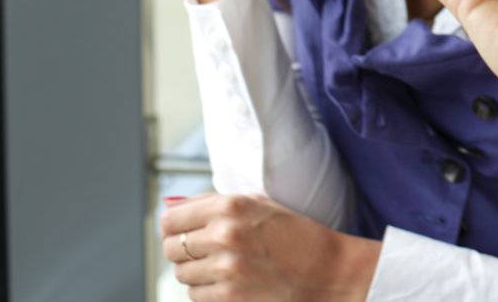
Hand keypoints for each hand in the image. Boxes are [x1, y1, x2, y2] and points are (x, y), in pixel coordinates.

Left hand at [160, 193, 376, 301]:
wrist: (327, 270)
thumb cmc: (294, 234)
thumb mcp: (258, 204)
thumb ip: (212, 204)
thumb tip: (170, 208)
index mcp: (231, 206)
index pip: (171, 219)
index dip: (173, 227)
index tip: (181, 232)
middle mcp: (225, 234)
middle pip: (171, 248)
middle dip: (183, 251)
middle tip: (205, 252)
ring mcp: (226, 268)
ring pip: (181, 274)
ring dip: (197, 273)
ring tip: (224, 267)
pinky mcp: (229, 296)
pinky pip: (196, 295)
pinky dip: (207, 292)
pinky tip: (230, 283)